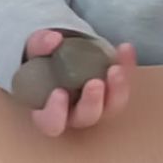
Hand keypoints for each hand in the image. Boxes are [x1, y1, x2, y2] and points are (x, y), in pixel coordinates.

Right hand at [21, 29, 135, 136]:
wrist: (60, 55)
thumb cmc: (41, 61)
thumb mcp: (34, 50)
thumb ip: (39, 45)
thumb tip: (54, 39)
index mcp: (49, 111)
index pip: (51, 123)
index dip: (56, 113)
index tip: (59, 92)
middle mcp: (75, 114)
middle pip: (86, 117)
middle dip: (93, 102)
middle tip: (95, 83)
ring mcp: (98, 105)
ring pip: (112, 107)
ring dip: (117, 90)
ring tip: (116, 69)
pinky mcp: (114, 92)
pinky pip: (124, 84)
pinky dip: (127, 66)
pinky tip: (125, 48)